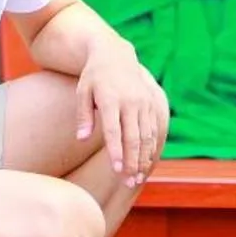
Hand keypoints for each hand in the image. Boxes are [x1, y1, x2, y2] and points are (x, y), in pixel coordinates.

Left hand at [74, 35, 168, 182]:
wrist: (116, 54)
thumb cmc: (94, 77)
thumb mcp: (83, 91)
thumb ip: (83, 115)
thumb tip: (82, 138)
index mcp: (111, 99)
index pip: (114, 131)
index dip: (116, 151)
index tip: (116, 169)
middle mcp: (130, 102)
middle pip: (133, 137)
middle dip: (132, 162)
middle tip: (128, 182)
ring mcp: (143, 103)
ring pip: (146, 136)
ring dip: (143, 159)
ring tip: (137, 178)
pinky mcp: (151, 104)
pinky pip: (153, 129)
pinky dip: (150, 147)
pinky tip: (146, 162)